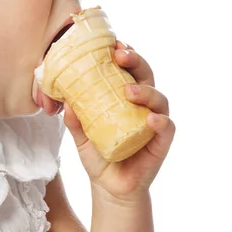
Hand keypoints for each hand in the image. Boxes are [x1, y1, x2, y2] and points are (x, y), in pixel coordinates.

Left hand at [62, 40, 175, 203]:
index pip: (128, 69)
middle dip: (136, 61)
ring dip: (146, 91)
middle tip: (120, 55)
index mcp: (123, 97)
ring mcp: (153, 123)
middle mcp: (142, 106)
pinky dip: (161, 121)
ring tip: (129, 90)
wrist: (109, 187)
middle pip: (146, 76)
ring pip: (159, 99)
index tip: (112, 44)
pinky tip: (150, 118)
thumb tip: (64, 102)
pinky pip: (167, 128)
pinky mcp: (161, 143)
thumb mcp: (80, 136)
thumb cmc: (98, 154)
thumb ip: (74, 120)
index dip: (124, 54)